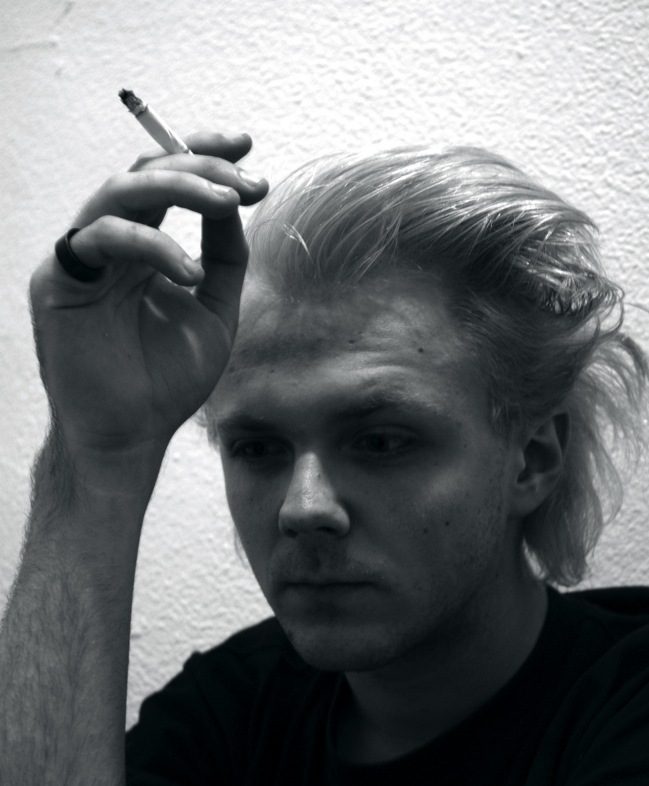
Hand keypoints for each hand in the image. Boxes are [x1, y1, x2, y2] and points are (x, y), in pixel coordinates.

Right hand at [29, 132, 267, 463]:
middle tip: (246, 182)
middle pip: (147, 174)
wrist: (132, 435)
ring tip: (227, 203)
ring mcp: (82, 259)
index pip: (167, 182)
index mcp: (142, 249)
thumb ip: (225, 258)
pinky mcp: (59, 280)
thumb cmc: (168, 381)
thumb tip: (236, 201)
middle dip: (201, 168)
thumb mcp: (215, 312)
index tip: (248, 147)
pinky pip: (103, 237)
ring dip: (179, 187)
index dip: (204, 155)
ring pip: (122, 191)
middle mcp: (109, 245)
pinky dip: (152, 246)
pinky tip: (190, 274)